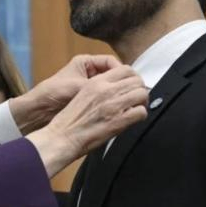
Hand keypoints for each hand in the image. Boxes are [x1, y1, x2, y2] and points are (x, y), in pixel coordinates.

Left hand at [10, 55, 122, 134]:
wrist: (37, 111)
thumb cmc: (52, 93)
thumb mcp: (78, 86)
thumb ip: (98, 86)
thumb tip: (119, 89)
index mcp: (84, 63)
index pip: (111, 62)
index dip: (122, 71)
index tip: (128, 82)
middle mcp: (87, 73)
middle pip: (113, 75)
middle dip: (121, 84)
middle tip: (132, 93)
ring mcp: (87, 87)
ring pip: (109, 88)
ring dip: (116, 94)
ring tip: (125, 101)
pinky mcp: (86, 100)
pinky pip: (103, 99)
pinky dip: (109, 103)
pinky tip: (114, 109)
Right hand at [27, 65, 148, 176]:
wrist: (63, 136)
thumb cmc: (70, 120)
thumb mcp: (82, 95)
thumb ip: (100, 89)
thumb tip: (117, 90)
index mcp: (96, 82)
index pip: (126, 69)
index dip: (133, 78)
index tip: (131, 87)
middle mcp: (106, 90)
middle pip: (137, 81)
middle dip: (139, 90)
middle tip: (137, 100)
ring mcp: (113, 105)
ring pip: (142, 94)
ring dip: (141, 102)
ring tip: (135, 109)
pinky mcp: (119, 120)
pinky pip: (141, 112)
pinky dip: (140, 116)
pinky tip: (132, 120)